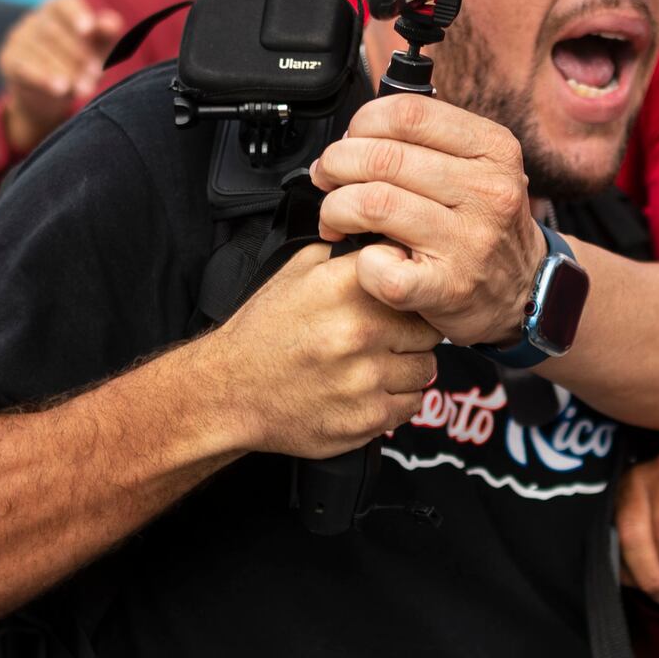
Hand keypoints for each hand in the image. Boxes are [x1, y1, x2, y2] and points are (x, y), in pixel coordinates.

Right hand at [0, 0, 123, 152]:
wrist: (52, 92)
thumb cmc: (82, 60)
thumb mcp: (99, 47)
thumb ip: (107, 33)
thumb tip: (112, 24)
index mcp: (59, 8)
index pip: (65, 4)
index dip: (77, 14)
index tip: (89, 30)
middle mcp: (35, 18)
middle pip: (54, 32)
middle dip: (78, 54)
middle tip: (96, 73)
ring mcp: (19, 37)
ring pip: (40, 52)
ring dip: (65, 71)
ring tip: (85, 88)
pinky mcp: (8, 59)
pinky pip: (24, 67)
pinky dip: (44, 79)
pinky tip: (60, 89)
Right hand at [196, 244, 441, 458]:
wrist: (229, 392)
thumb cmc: (263, 333)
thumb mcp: (295, 274)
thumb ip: (342, 254)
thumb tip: (383, 240)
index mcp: (347, 286)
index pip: (416, 280)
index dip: (412, 294)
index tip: (403, 303)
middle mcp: (360, 329)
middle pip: (429, 328)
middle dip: (412, 334)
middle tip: (387, 340)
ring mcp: (367, 377)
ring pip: (426, 368)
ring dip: (407, 368)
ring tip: (375, 367)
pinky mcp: (368, 417)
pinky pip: (412, 404)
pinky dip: (397, 400)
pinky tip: (369, 391)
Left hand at [309, 95, 546, 347]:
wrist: (526, 290)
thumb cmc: (486, 225)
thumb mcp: (481, 167)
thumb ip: (431, 141)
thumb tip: (357, 132)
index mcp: (494, 151)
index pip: (409, 114)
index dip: (363, 122)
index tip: (351, 140)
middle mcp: (488, 193)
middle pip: (383, 157)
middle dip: (336, 164)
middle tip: (328, 179)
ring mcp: (470, 242)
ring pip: (372, 203)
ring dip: (335, 209)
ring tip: (336, 218)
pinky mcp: (448, 288)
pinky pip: (378, 267)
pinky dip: (360, 263)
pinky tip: (370, 260)